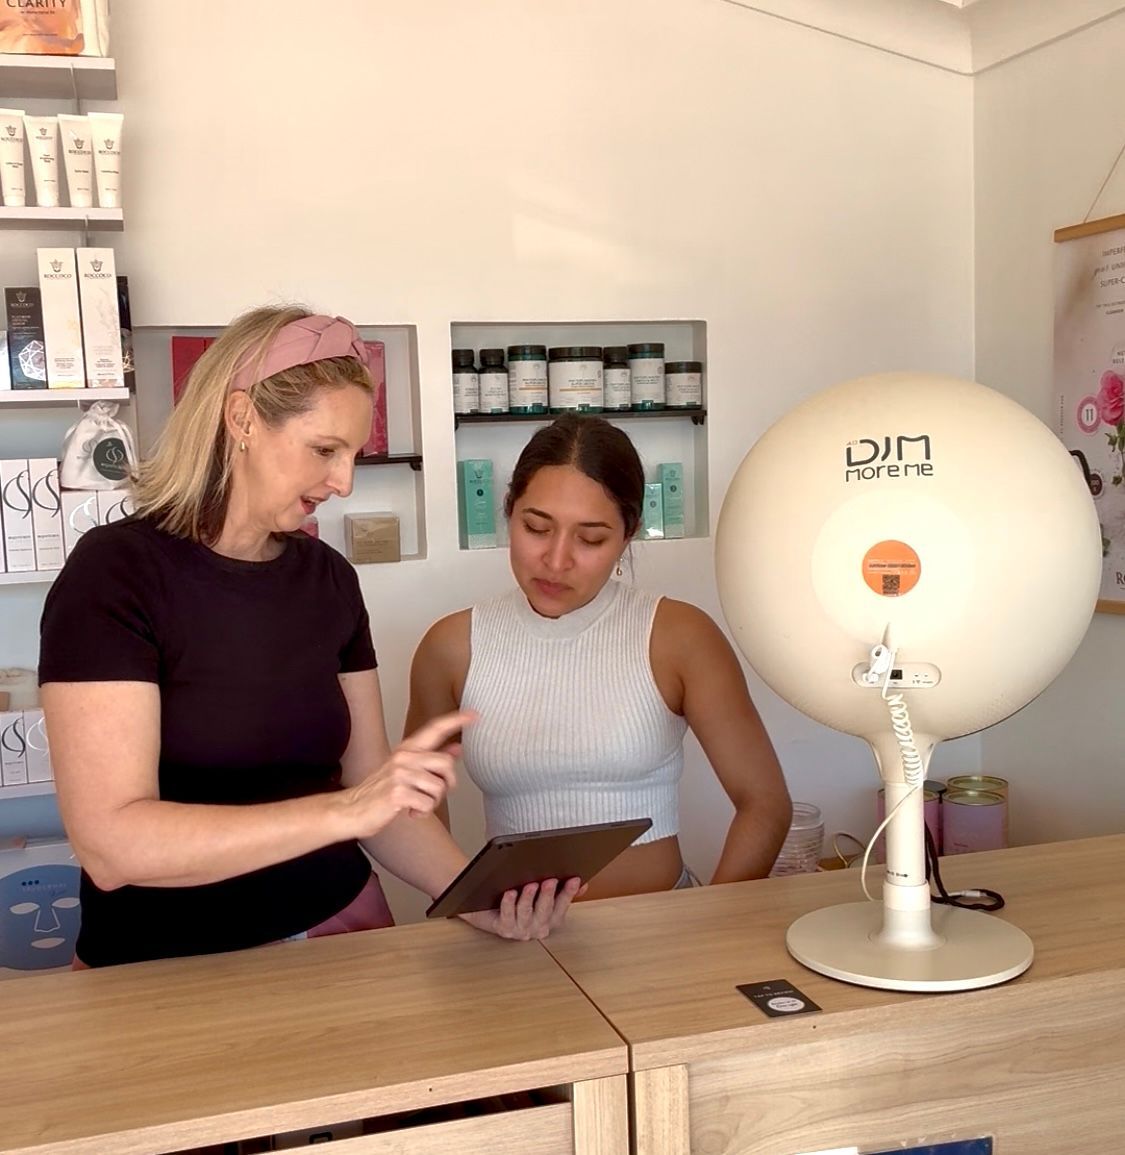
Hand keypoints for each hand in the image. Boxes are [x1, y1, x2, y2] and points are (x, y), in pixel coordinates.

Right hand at [336, 710, 475, 839]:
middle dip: (446, 784)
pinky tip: (410, 811)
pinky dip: (422, 813)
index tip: (474, 715)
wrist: (353, 809)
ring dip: (432, 802)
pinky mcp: (397, 792)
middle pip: (446, 763)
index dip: (456, 721)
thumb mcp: (407, 770)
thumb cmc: (381, 791)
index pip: (435, 728)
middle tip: (432, 795)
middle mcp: (404, 757)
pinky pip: (427, 804)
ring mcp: (400, 774)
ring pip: (438, 787)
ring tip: (416, 804)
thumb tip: (457, 748)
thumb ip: (432, 759)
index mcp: (408, 749)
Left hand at [459, 876, 582, 940]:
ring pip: (526, 913)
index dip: (569, 893)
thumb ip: (563, 891)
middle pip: (545, 911)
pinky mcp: (503, 928)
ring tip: (530, 885)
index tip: (574, 879)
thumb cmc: (520, 901)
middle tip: (551, 880)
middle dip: (548, 895)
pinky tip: (510, 893)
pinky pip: (507, 916)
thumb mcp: (543, 895)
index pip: (562, 906)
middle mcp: (537, 928)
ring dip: (529, 899)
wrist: (490, 911)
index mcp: (550, 920)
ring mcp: (520, 930)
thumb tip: (582, 884)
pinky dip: (509, 904)